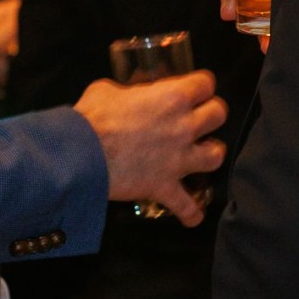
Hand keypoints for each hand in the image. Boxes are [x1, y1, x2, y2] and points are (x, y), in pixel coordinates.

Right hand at [75, 71, 228, 226]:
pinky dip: (190, 213)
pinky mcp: (165, 186)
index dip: (200, 85)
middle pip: (219, 114)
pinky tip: (192, 214)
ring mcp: (178, 159)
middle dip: (211, 113)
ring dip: (211, 154)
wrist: (80, 155)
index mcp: (172, 97)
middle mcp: (183, 126)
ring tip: (203, 154)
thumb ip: (125, 91)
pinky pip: (187, 206)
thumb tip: (124, 96)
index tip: (195, 89)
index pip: (205, 83)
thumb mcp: (106, 90)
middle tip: (199, 116)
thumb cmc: (92, 119)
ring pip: (216, 156)